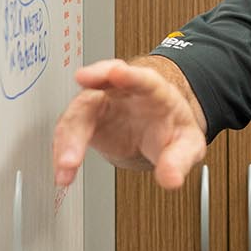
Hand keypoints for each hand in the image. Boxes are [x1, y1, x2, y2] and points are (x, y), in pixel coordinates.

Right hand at [52, 59, 205, 188]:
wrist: (157, 128)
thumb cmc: (171, 127)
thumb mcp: (187, 144)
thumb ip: (179, 159)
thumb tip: (171, 178)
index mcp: (153, 90)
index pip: (142, 78)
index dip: (128, 75)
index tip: (115, 72)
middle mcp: (122, 90)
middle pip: (99, 86)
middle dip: (83, 106)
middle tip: (78, 123)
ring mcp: (101, 102)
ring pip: (78, 112)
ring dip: (68, 140)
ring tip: (67, 166)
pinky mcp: (86, 119)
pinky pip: (69, 132)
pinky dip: (63, 152)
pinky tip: (64, 173)